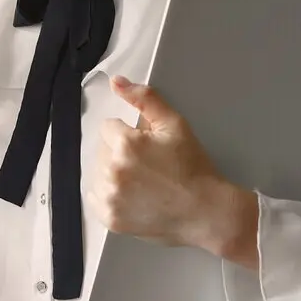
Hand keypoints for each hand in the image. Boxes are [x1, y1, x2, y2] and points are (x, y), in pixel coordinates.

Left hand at [88, 77, 258, 264]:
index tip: (147, 145)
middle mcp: (112, 171)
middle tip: (148, 164)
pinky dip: (108, 195)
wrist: (205, 211)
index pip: (108, 127)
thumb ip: (145, 98)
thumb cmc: (193, 167)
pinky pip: (95, 198)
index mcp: (125, 144)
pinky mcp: (110, 218)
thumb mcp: (174, 124)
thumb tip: (116, 82)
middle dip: (119, 152)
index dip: (128, 134)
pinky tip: (131, 195)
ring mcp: (110, 197)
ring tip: (141, 180)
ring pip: (97, 173)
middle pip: (101, 150)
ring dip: (113, 173)